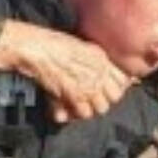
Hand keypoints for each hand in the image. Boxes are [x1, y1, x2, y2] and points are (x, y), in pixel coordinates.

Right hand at [0, 21, 132, 122]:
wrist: (34, 49)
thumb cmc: (51, 43)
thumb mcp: (81, 46)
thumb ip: (97, 60)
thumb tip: (117, 77)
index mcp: (101, 58)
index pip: (124, 80)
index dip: (116, 87)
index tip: (106, 90)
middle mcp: (98, 71)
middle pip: (115, 97)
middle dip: (104, 99)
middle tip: (90, 98)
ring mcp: (88, 84)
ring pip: (101, 108)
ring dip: (89, 107)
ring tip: (76, 105)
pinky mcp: (74, 95)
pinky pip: (84, 113)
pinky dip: (75, 113)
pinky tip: (65, 108)